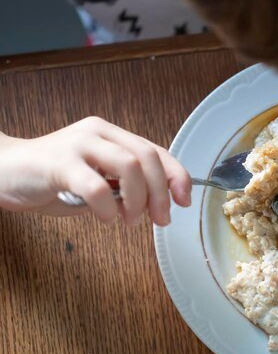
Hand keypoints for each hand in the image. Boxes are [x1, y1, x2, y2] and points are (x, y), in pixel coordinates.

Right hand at [0, 117, 190, 225]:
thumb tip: (156, 205)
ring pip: (129, 166)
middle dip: (161, 193)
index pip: (156, 150)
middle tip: (160, 219)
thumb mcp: (99, 182)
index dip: (177, 176)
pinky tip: (106, 219)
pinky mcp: (58, 163)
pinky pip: (95, 185)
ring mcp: (78, 144)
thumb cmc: (53, 179)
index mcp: (112, 135)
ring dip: (138, 199)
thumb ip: (125, 187)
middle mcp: (98, 133)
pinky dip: (108, 207)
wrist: (2, 172)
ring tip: (130, 220)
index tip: (184, 201)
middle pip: (147, 157)